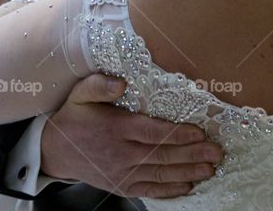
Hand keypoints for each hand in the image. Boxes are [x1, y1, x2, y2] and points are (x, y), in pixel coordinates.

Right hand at [41, 74, 222, 198]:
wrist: (55, 151)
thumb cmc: (73, 118)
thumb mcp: (80, 94)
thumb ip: (99, 85)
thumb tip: (121, 82)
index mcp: (117, 128)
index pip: (154, 132)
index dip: (179, 134)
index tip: (200, 132)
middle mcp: (122, 153)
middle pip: (164, 155)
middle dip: (193, 154)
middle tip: (217, 152)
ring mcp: (123, 172)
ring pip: (161, 174)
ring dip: (188, 172)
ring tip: (210, 169)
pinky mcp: (122, 186)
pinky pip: (150, 190)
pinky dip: (170, 189)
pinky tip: (188, 185)